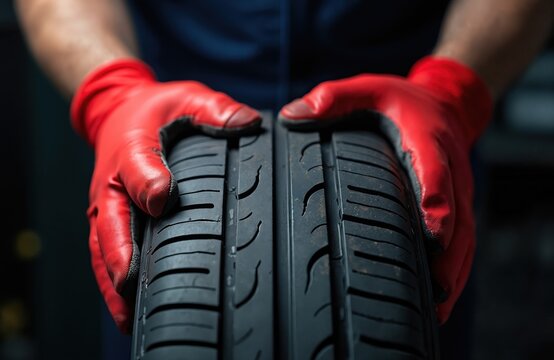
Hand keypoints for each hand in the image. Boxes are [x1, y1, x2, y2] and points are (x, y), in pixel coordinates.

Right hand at [71, 58, 260, 331]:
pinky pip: (105, 252)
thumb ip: (215, 108)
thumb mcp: (187, 96)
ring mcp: (106, 204)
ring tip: (127, 314)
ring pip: (103, 245)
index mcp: (131, 145)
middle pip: (109, 218)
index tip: (161, 199)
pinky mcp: (107, 219)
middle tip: (131, 279)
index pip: (137, 164)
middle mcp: (112, 181)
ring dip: (112, 280)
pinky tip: (126, 310)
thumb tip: (249, 122)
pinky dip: (111, 282)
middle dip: (119, 249)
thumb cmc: (157, 109)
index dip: (148, 181)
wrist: (120, 113)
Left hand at [279, 56, 492, 322]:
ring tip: (439, 307)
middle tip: (436, 286)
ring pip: (465, 237)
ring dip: (454, 271)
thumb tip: (292, 115)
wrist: (443, 106)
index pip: (434, 170)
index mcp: (427, 139)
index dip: (435, 200)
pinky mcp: (459, 208)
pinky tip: (440, 298)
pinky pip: (463, 243)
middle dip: (449, 252)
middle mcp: (451, 169)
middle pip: (458, 215)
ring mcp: (459, 192)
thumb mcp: (368, 89)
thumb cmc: (400, 102)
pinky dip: (455, 270)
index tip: (432, 230)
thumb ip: (333, 98)